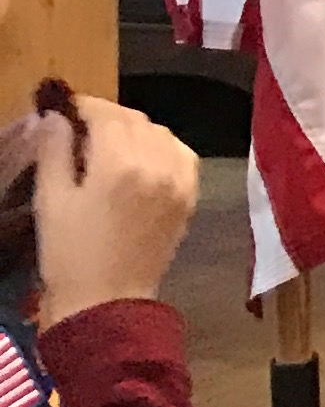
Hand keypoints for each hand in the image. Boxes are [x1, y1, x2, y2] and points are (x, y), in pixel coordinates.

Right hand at [33, 97, 199, 326]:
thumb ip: (54, 151)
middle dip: (109, 117)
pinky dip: (163, 146)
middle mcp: (158, 165)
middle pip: (136, 121)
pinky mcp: (191, 196)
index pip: (108, 115)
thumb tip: (56, 117)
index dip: (86, 106)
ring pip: (161, 134)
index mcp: (120, 164)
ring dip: (136, 130)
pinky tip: (142, 157)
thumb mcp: (51, 200)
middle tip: (83, 126)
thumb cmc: (69, 253)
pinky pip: (182, 154)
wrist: (107, 301)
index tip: (67, 108)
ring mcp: (180, 181)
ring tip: (109, 143)